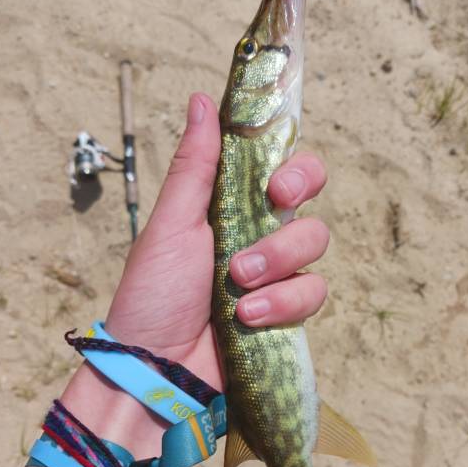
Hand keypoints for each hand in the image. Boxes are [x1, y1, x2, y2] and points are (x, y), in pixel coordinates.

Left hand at [63, 93, 328, 455]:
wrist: (156, 368)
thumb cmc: (153, 293)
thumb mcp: (172, 225)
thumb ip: (196, 166)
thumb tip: (203, 99)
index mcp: (231, 208)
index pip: (280, 170)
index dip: (292, 166)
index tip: (274, 181)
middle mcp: (260, 237)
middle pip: (310, 201)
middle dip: (294, 204)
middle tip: (272, 208)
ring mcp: (276, 277)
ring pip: (315, 246)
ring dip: (279, 261)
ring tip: (238, 288)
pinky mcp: (287, 315)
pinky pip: (312, 294)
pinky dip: (283, 304)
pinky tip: (249, 318)